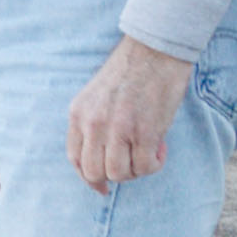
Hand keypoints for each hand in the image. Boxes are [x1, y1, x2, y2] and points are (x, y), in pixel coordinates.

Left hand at [66, 37, 195, 191]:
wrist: (154, 50)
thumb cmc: (130, 72)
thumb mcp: (96, 96)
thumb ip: (93, 123)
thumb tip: (102, 157)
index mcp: (78, 113)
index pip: (75, 158)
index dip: (89, 177)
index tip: (102, 185)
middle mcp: (94, 123)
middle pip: (94, 172)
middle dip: (113, 177)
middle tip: (131, 164)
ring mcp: (118, 128)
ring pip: (119, 173)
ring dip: (136, 170)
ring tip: (147, 152)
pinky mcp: (144, 131)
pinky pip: (145, 166)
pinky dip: (154, 164)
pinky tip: (160, 147)